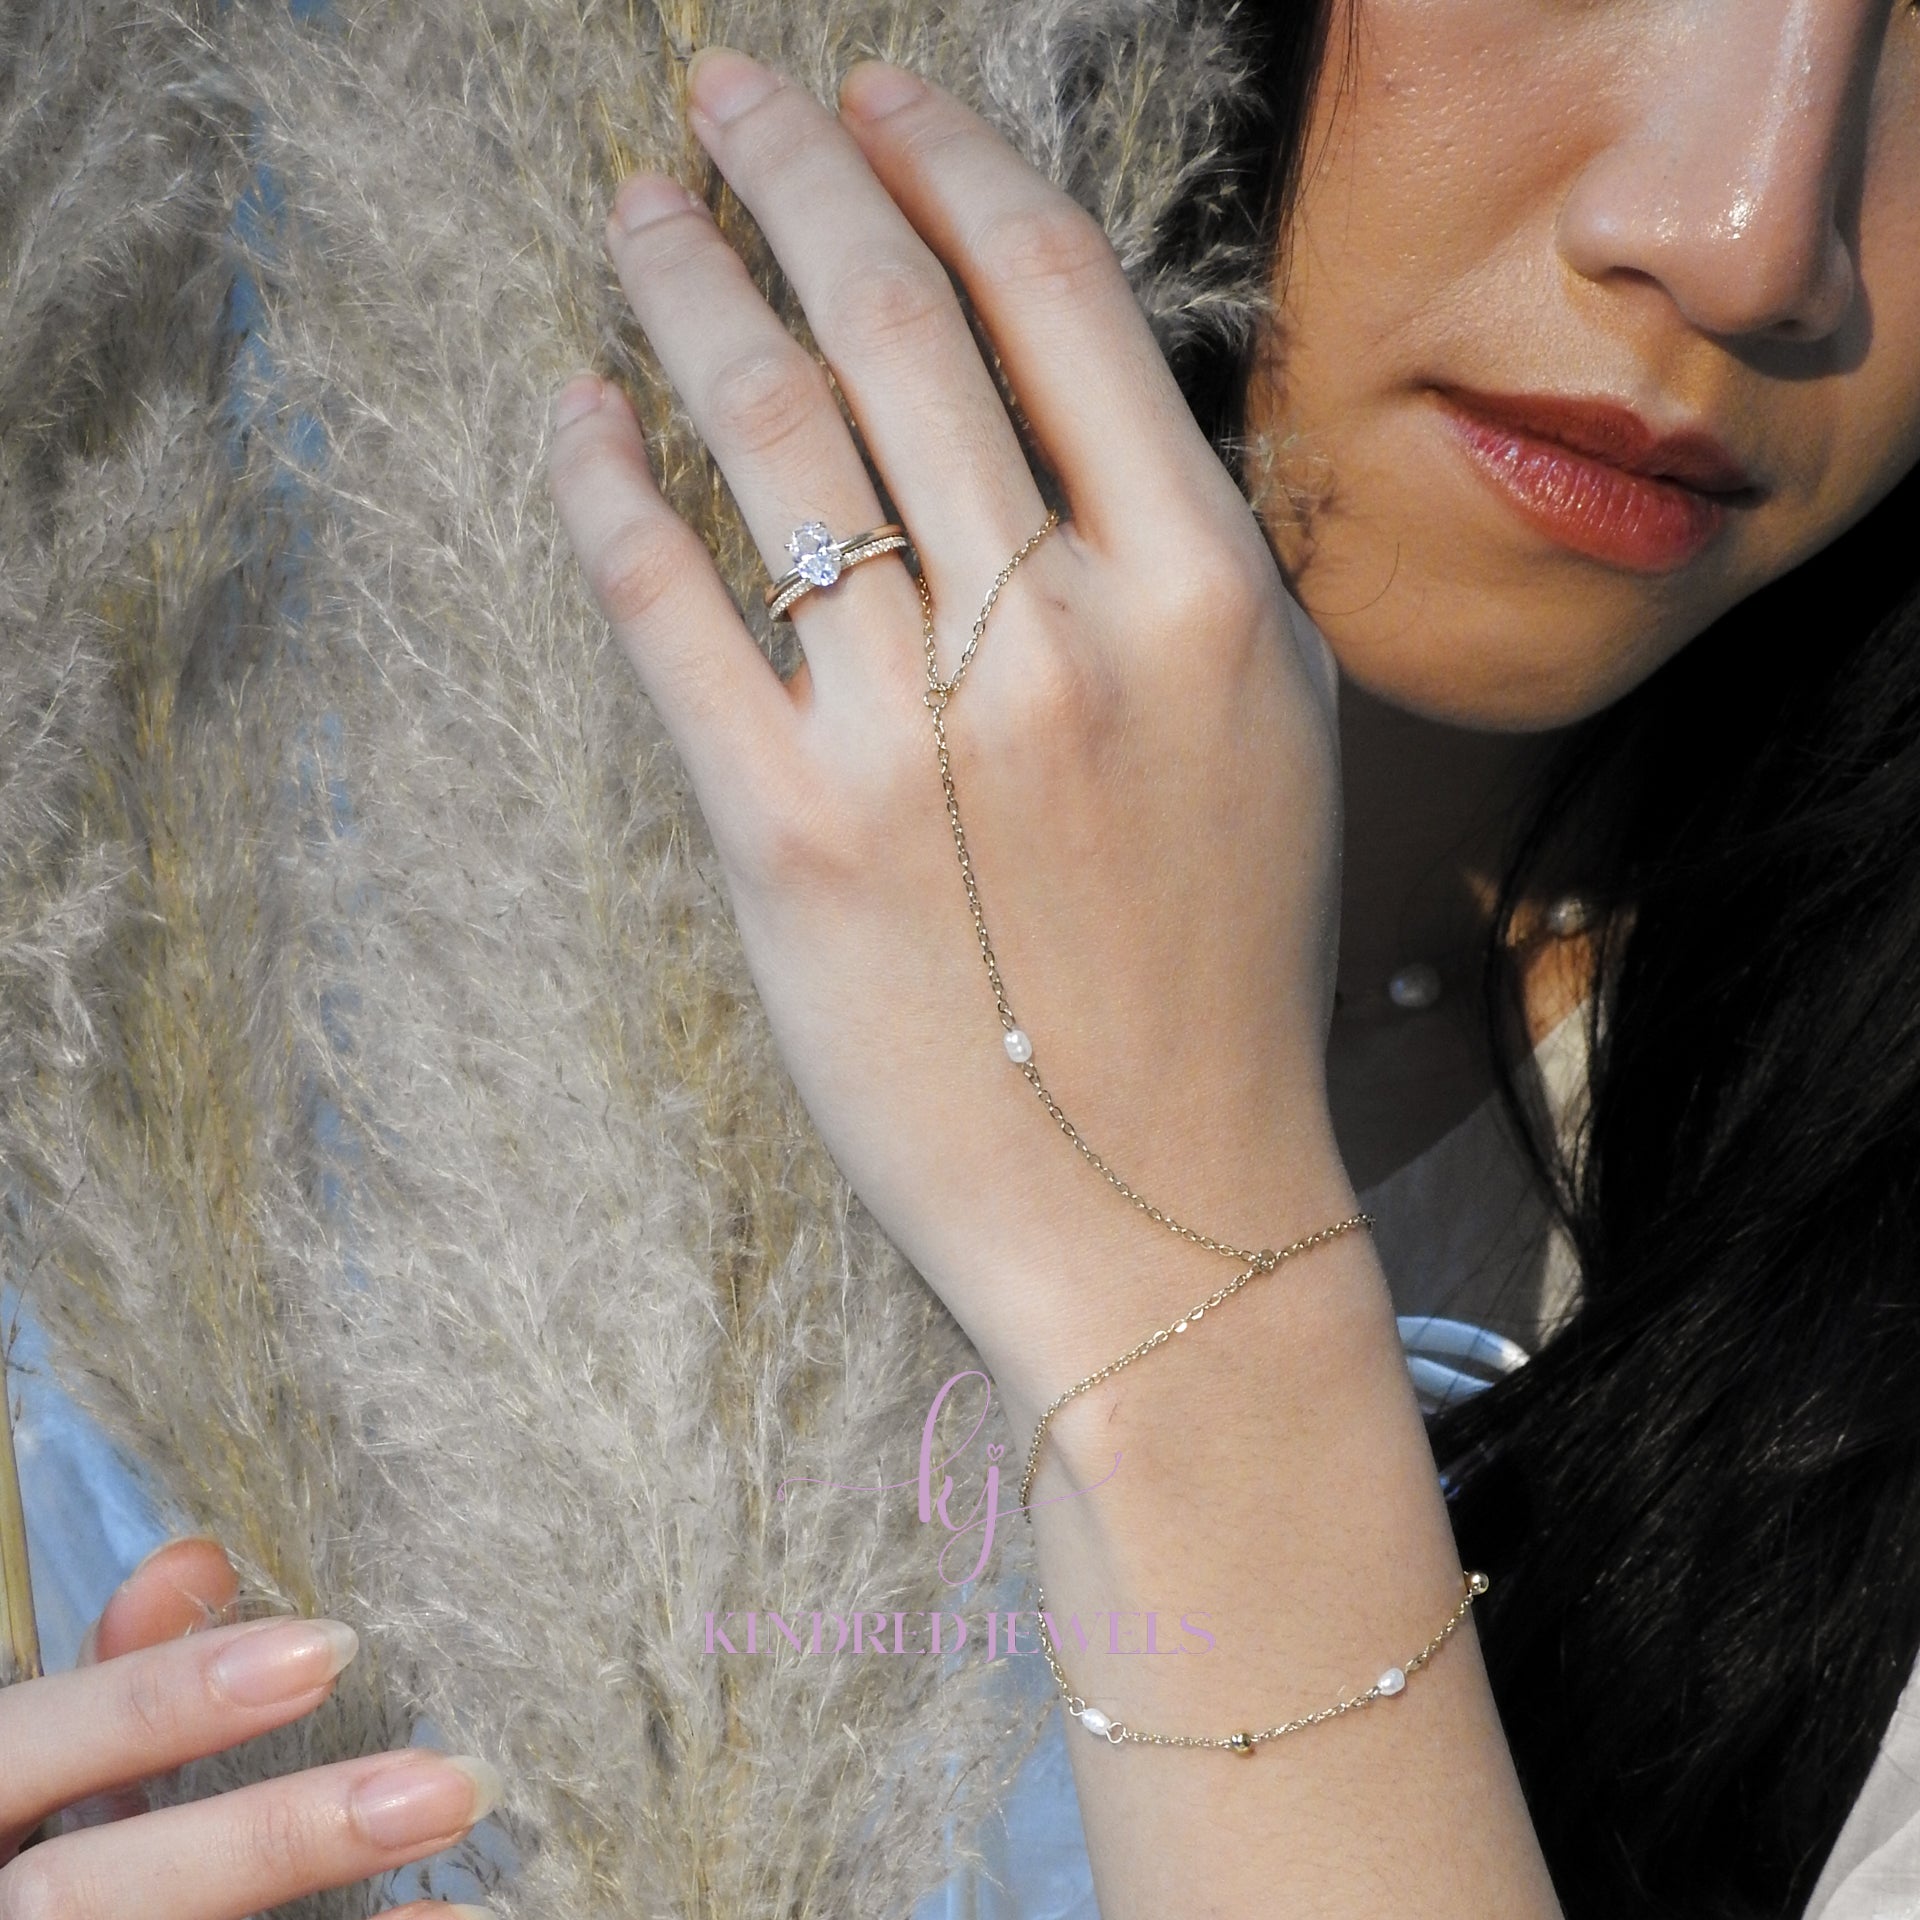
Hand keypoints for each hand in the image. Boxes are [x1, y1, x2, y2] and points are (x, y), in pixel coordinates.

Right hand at [0, 1536, 499, 1919]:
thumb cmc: (32, 1838)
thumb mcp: (49, 1757)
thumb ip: (119, 1672)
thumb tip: (200, 1561)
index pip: (29, 1742)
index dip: (160, 1701)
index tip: (327, 1650)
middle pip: (84, 1894)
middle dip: (270, 1838)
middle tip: (446, 1788)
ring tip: (463, 1901)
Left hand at [546, 49, 1352, 1428]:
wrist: (1158, 1207)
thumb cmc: (1216, 976)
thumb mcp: (1258, 734)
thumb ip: (1174, 557)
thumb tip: (1052, 404)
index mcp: (1199, 593)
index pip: (1056, 297)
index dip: (948, 161)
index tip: (878, 98)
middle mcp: (1059, 635)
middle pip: (895, 323)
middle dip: (794, 170)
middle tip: (724, 99)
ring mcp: (916, 734)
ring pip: (770, 434)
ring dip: (684, 286)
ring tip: (640, 212)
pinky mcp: (788, 837)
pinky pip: (669, 607)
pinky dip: (602, 485)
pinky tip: (572, 408)